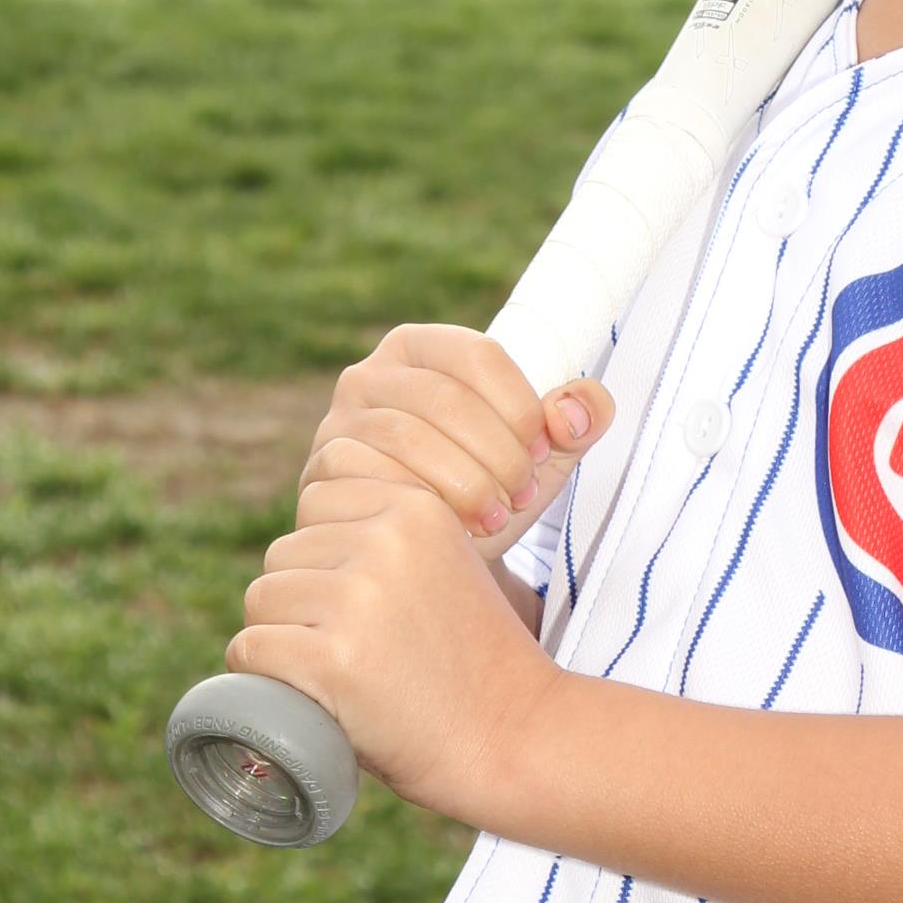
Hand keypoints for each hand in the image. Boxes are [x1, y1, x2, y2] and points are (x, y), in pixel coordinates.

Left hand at [230, 477, 559, 825]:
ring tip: (341, 674)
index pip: (318, 497)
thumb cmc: (472, 664)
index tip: (365, 600)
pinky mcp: (333, 658)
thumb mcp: (447, 566)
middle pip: (283, 553)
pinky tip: (311, 696)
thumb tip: (303, 538)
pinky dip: (264, 680)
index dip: (329, 553)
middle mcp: (386, 540)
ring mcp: (358, 598)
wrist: (514, 739)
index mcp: (417, 508)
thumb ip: (391, 537)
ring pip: (261, 600)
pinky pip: (250, 650)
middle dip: (302, 602)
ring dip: (282, 640)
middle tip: (360, 649)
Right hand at [301, 324, 614, 551]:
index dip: (520, 406)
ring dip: (466, 484)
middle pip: (445, 399)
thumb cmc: (487, 489)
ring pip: (409, 439)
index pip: (479, 354)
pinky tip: (452, 531)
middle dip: (498, 454)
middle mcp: (370, 373)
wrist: (428, 555)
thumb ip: (578, 422)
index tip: (544, 453)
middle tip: (523, 495)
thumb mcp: (542, 456)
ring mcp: (338, 421)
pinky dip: (423, 506)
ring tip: (498, 517)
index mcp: (424, 347)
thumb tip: (578, 406)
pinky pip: (374, 478)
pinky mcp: (323, 470)